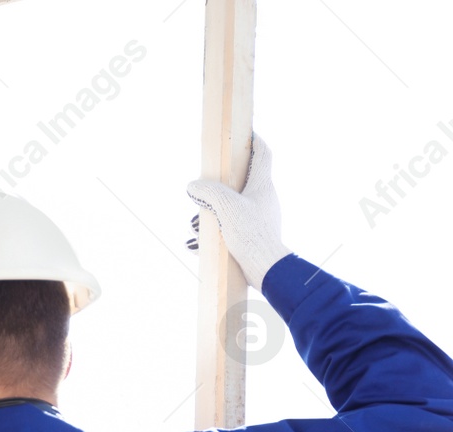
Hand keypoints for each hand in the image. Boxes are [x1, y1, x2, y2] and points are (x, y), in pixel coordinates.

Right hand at [186, 132, 290, 290]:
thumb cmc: (251, 234)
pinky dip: (212, 233)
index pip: (262, 154)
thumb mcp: (225, 207)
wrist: (266, 268)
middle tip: (201, 194)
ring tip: (194, 229)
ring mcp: (259, 218)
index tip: (245, 134)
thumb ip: (209, 191)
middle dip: (216, 189)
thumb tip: (193, 185)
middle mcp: (263, 198)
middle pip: (239, 184)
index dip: (254, 141)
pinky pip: (229, 228)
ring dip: (209, 216)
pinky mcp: (252, 236)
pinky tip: (197, 244)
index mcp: (262, 185)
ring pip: (230, 208)